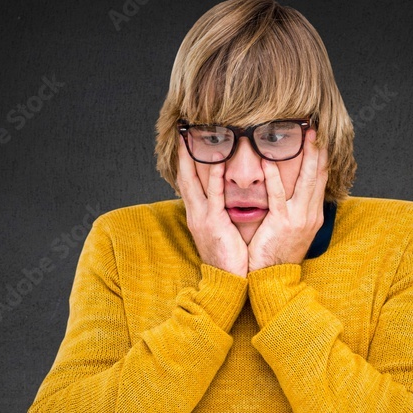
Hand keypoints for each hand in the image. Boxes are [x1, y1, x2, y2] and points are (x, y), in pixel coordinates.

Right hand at [176, 135, 249, 278]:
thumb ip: (220, 214)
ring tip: (196, 136)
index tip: (186, 142)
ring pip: (194, 180)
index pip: (188, 183)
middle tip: (183, 130)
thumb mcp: (220, 232)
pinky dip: (214, 175)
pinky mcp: (214, 222)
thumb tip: (225, 202)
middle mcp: (195, 213)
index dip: (185, 162)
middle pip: (184, 176)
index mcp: (197, 215)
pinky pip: (213, 194)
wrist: (227, 281)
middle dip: (183, 153)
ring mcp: (202, 217)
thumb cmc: (229, 258)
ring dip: (195, 157)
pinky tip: (218, 159)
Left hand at [247, 129, 328, 272]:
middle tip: (317, 129)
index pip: (321, 181)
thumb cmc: (278, 255)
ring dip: (305, 155)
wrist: (274, 280)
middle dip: (319, 150)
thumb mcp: (293, 232)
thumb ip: (296, 212)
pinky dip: (274, 175)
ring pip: (305, 180)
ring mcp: (298, 218)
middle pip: (318, 176)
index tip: (321, 140)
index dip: (322, 159)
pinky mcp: (281, 223)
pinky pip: (277, 194)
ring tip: (303, 135)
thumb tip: (295, 196)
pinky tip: (269, 159)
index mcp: (313, 216)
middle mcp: (310, 214)